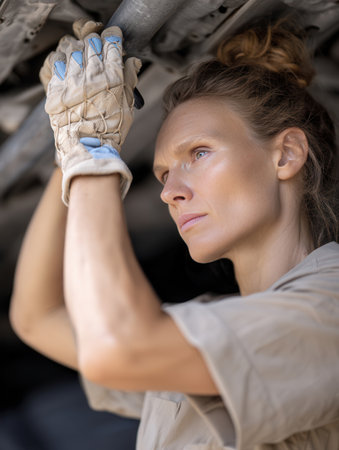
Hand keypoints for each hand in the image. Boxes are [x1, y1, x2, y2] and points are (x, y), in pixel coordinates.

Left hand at [40, 20, 141, 204]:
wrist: (89, 149)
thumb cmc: (111, 132)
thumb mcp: (127, 107)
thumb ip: (130, 81)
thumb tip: (133, 62)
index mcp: (112, 81)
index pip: (112, 48)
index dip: (113, 39)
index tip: (113, 38)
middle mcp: (91, 78)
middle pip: (92, 46)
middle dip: (96, 43)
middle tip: (98, 47)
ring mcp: (72, 84)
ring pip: (73, 52)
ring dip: (79, 50)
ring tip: (82, 56)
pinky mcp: (57, 92)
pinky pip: (57, 67)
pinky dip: (63, 62)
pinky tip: (69, 66)